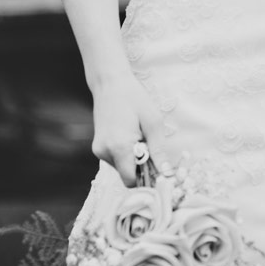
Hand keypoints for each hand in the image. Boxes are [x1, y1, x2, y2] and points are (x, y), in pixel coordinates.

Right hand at [90, 72, 165, 186]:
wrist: (110, 84)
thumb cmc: (135, 99)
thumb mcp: (153, 123)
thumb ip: (159, 150)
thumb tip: (166, 173)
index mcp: (119, 147)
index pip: (131, 181)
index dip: (146, 181)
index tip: (159, 172)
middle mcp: (105, 152)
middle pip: (126, 175)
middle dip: (141, 169)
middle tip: (151, 148)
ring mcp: (98, 150)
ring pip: (121, 168)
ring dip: (134, 160)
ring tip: (140, 138)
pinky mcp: (97, 147)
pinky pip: (116, 160)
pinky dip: (126, 154)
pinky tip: (131, 137)